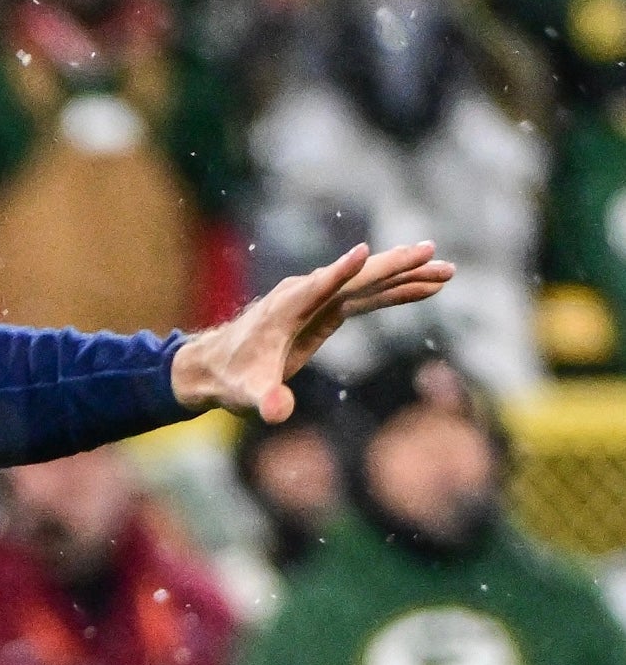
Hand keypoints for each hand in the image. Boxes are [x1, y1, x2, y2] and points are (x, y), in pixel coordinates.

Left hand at [171, 242, 453, 420]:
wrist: (217, 365)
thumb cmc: (231, 378)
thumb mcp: (247, 394)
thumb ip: (264, 400)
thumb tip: (278, 411)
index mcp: (284, 309)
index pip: (316, 287)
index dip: (338, 273)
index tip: (363, 253)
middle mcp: (303, 295)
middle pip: (353, 276)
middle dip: (392, 267)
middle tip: (432, 255)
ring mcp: (317, 299)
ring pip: (367, 283)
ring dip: (405, 276)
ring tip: (447, 272)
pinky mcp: (326, 309)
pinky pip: (367, 296)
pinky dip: (396, 292)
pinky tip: (427, 289)